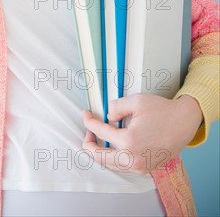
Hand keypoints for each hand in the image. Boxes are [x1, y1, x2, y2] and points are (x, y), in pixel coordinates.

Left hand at [82, 94, 202, 174]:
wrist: (184, 122)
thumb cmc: (162, 111)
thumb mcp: (136, 101)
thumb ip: (116, 107)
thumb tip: (107, 116)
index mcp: (129, 141)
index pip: (101, 132)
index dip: (89, 122)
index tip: (85, 114)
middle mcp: (133, 158)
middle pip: (99, 157)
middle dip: (89, 144)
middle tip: (88, 130)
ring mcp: (139, 166)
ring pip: (110, 165)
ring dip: (100, 152)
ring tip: (98, 137)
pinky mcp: (145, 168)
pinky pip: (122, 166)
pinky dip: (112, 158)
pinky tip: (112, 145)